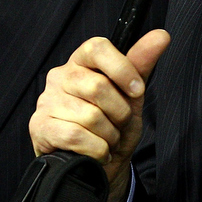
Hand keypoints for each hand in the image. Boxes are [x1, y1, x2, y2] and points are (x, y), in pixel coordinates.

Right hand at [29, 30, 169, 201]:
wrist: (98, 166)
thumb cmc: (113, 125)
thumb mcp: (132, 96)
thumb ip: (142, 64)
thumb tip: (162, 35)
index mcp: (81, 62)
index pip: (97, 47)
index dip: (121, 68)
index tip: (137, 90)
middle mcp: (60, 76)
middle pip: (97, 86)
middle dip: (120, 112)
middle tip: (121, 124)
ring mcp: (46, 101)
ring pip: (89, 115)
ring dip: (109, 136)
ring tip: (107, 140)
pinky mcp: (39, 127)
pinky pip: (76, 135)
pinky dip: (96, 149)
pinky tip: (97, 152)